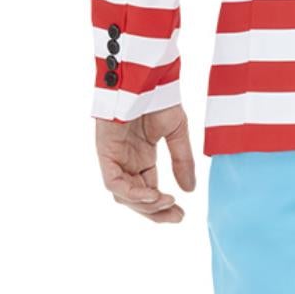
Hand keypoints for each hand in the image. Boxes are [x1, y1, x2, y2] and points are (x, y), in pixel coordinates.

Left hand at [95, 106, 197, 223]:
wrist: (144, 77)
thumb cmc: (158, 97)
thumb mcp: (177, 133)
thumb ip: (182, 161)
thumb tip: (190, 190)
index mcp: (142, 158)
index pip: (149, 191)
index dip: (163, 207)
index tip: (181, 214)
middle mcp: (126, 161)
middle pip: (136, 198)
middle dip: (155, 212)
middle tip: (176, 217)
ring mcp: (114, 158)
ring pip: (123, 195)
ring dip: (145, 204)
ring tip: (166, 201)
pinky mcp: (105, 152)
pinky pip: (113, 182)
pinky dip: (131, 193)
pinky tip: (152, 194)